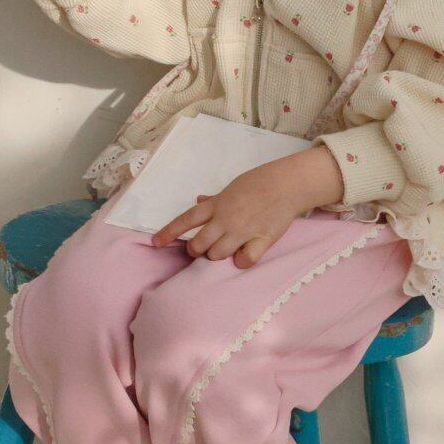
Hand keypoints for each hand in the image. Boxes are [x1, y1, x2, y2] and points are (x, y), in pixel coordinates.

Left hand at [150, 161, 308, 267]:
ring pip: (216, 255)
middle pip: (198, 244)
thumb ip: (214, 198)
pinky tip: (243, 255)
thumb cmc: (259, 183)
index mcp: (217, 205)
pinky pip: (245, 260)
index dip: (168, 233)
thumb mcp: (231, 187)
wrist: (287, 184)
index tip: (155, 243)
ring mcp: (243, 231)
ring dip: (216, 256)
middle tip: (201, 248)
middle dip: (195, 250)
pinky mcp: (261, 240)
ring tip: (223, 250)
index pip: (185, 221)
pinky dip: (241, 261)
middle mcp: (226, 220)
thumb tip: (199, 199)